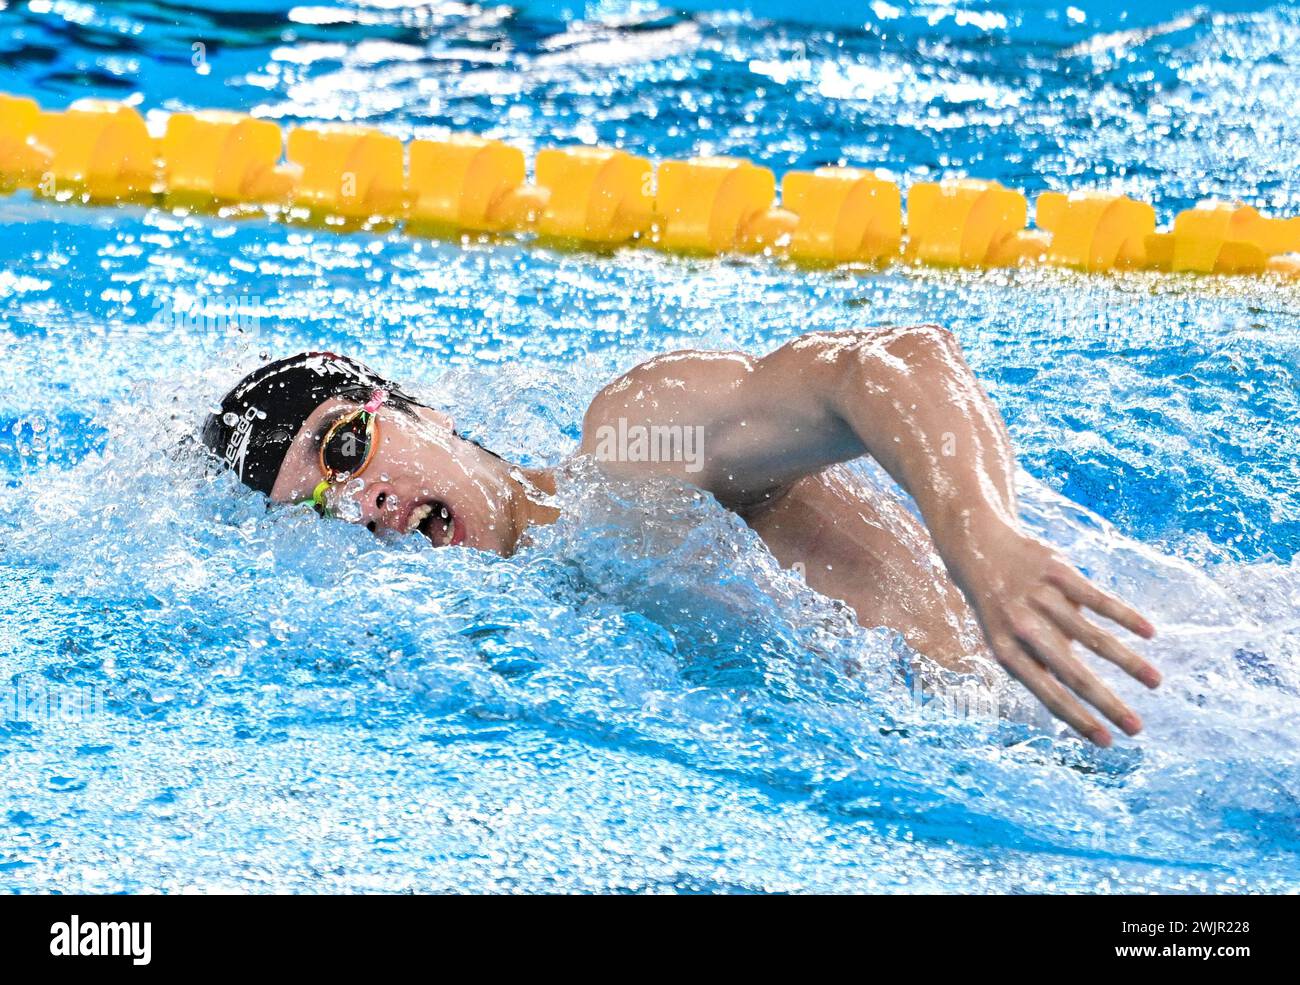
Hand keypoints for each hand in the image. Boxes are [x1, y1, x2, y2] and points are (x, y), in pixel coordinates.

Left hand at [951, 526, 1159, 746]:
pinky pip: (1098, 599)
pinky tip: (1150, 632)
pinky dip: (1125, 616)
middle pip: (1072, 673)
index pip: (1047, 693)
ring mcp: (1040, 598)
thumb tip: (1082, 697)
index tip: (1108, 742)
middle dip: (1107, 704)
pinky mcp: (1057, 572)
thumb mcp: (1007, 640)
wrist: (977, 549)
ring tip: (1156, 682)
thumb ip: (1041, 664)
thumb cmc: (1001, 608)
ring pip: (1092, 637)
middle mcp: (1023, 627)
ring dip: (1128, 663)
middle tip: (1138, 729)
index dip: (1078, 719)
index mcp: (1007, 652)